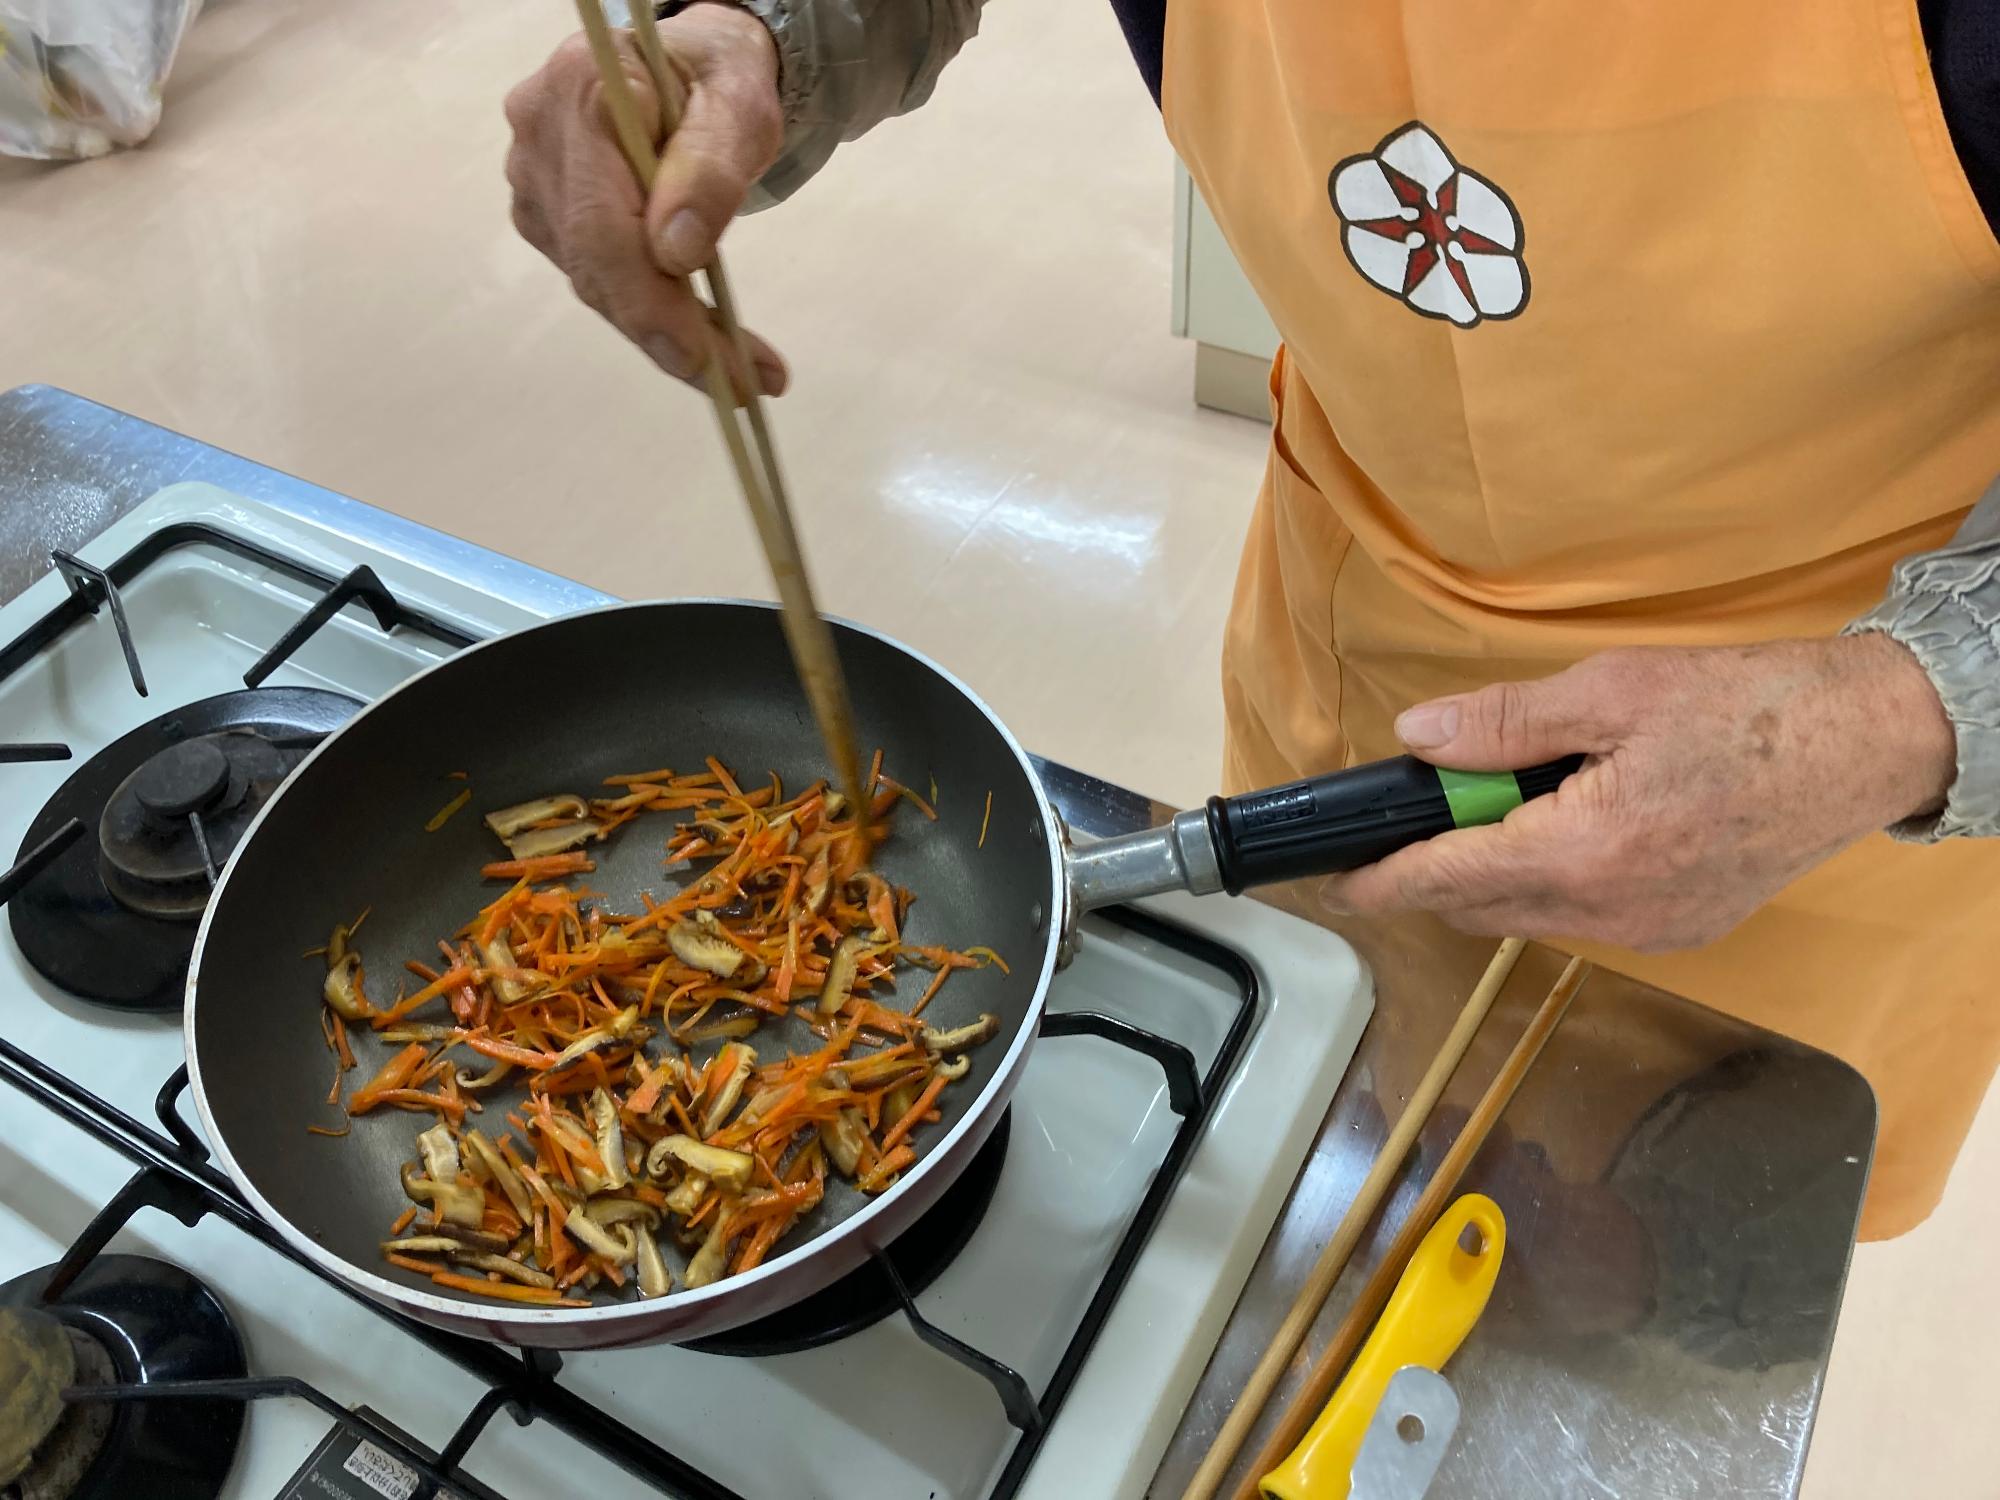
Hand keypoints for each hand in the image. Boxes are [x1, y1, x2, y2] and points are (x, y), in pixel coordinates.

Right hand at [503, 3, 787, 393]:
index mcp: (583, 88)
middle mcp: (538, 135)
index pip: (602, 220)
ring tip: (744, 365)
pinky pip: (597, 279)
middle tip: (751, 384)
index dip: (650, 300)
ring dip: (668, 332)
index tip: (711, 360)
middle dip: (673, 334)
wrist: (686, 65)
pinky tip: (702, 331)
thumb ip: (711, 168)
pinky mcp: (543, 214)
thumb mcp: (742, 104)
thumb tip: (676, 253)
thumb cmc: (718, 77)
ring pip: (595, 282)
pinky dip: (652, 314)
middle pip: (595, 262)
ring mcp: (532, 179)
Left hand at [1321, 636, 1956, 950]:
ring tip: (1498, 807)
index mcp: (1585, 852)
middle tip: (1412, 821)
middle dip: (1433, 873)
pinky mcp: (1680, 930)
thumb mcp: (1612, 691)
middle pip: (1480, 907)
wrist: (1868, 742)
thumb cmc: (1752, 708)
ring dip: (1493, 876)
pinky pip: (1581, 918)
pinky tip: (1564, 827)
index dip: (1382, 883)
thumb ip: (1505, 723)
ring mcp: (1650, 930)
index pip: (1448, 880)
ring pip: (1529, 916)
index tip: (1336, 884)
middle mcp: (1612, 911)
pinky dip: (1548, 882)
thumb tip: (1420, 740)